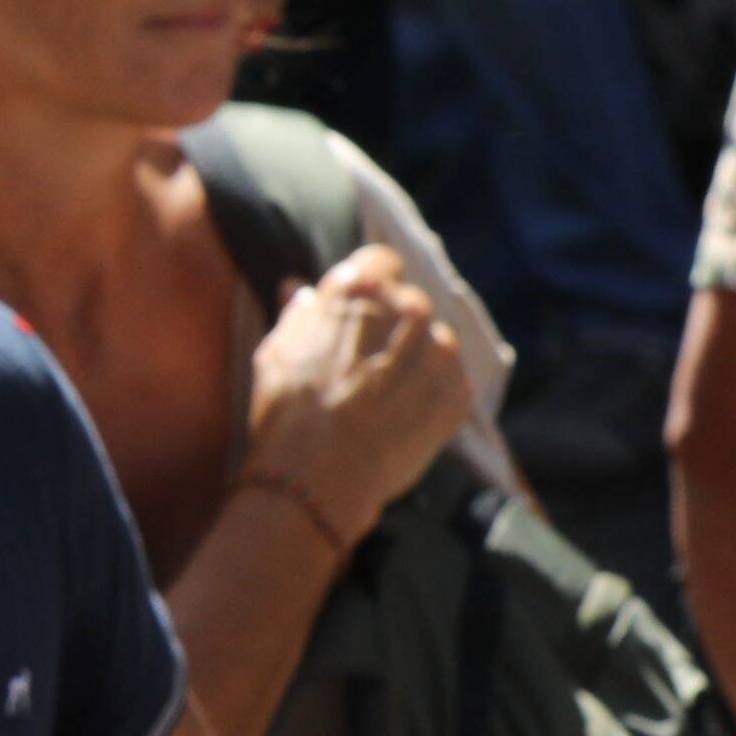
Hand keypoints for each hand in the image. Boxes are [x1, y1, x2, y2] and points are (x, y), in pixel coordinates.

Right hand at [236, 245, 470, 554]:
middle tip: (366, 361)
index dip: (370, 284)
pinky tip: (400, 415)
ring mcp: (440, 352)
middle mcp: (411, 308)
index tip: (360, 310)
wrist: (318, 475)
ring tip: (383, 394)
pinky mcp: (458, 392)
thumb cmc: (288, 408)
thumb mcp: (277, 349)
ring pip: (435, 341)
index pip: (382, 260)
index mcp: (364, 287)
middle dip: (394, 324)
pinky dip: (430, 393)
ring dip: (416, 359)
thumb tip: (302, 289)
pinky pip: (449, 381)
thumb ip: (300, 313)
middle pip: (411, 302)